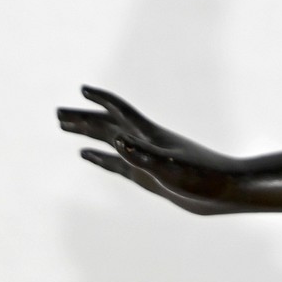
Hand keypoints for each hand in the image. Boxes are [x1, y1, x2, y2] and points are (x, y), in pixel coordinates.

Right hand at [58, 86, 239, 213]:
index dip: (102, 100)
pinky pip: (114, 163)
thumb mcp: (171, 169)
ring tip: (65, 126)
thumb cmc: (202, 178)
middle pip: (108, 124)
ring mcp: (144, 158)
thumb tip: (119, 141)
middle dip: (83, 118)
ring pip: (108, 141)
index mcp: (150, 136)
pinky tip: (86, 155)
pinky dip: (98, 157)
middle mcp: (145, 143)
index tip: (82, 90)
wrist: (224, 190)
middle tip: (57, 113)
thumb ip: (144, 156)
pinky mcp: (145, 175)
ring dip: (87, 133)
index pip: (121, 112)